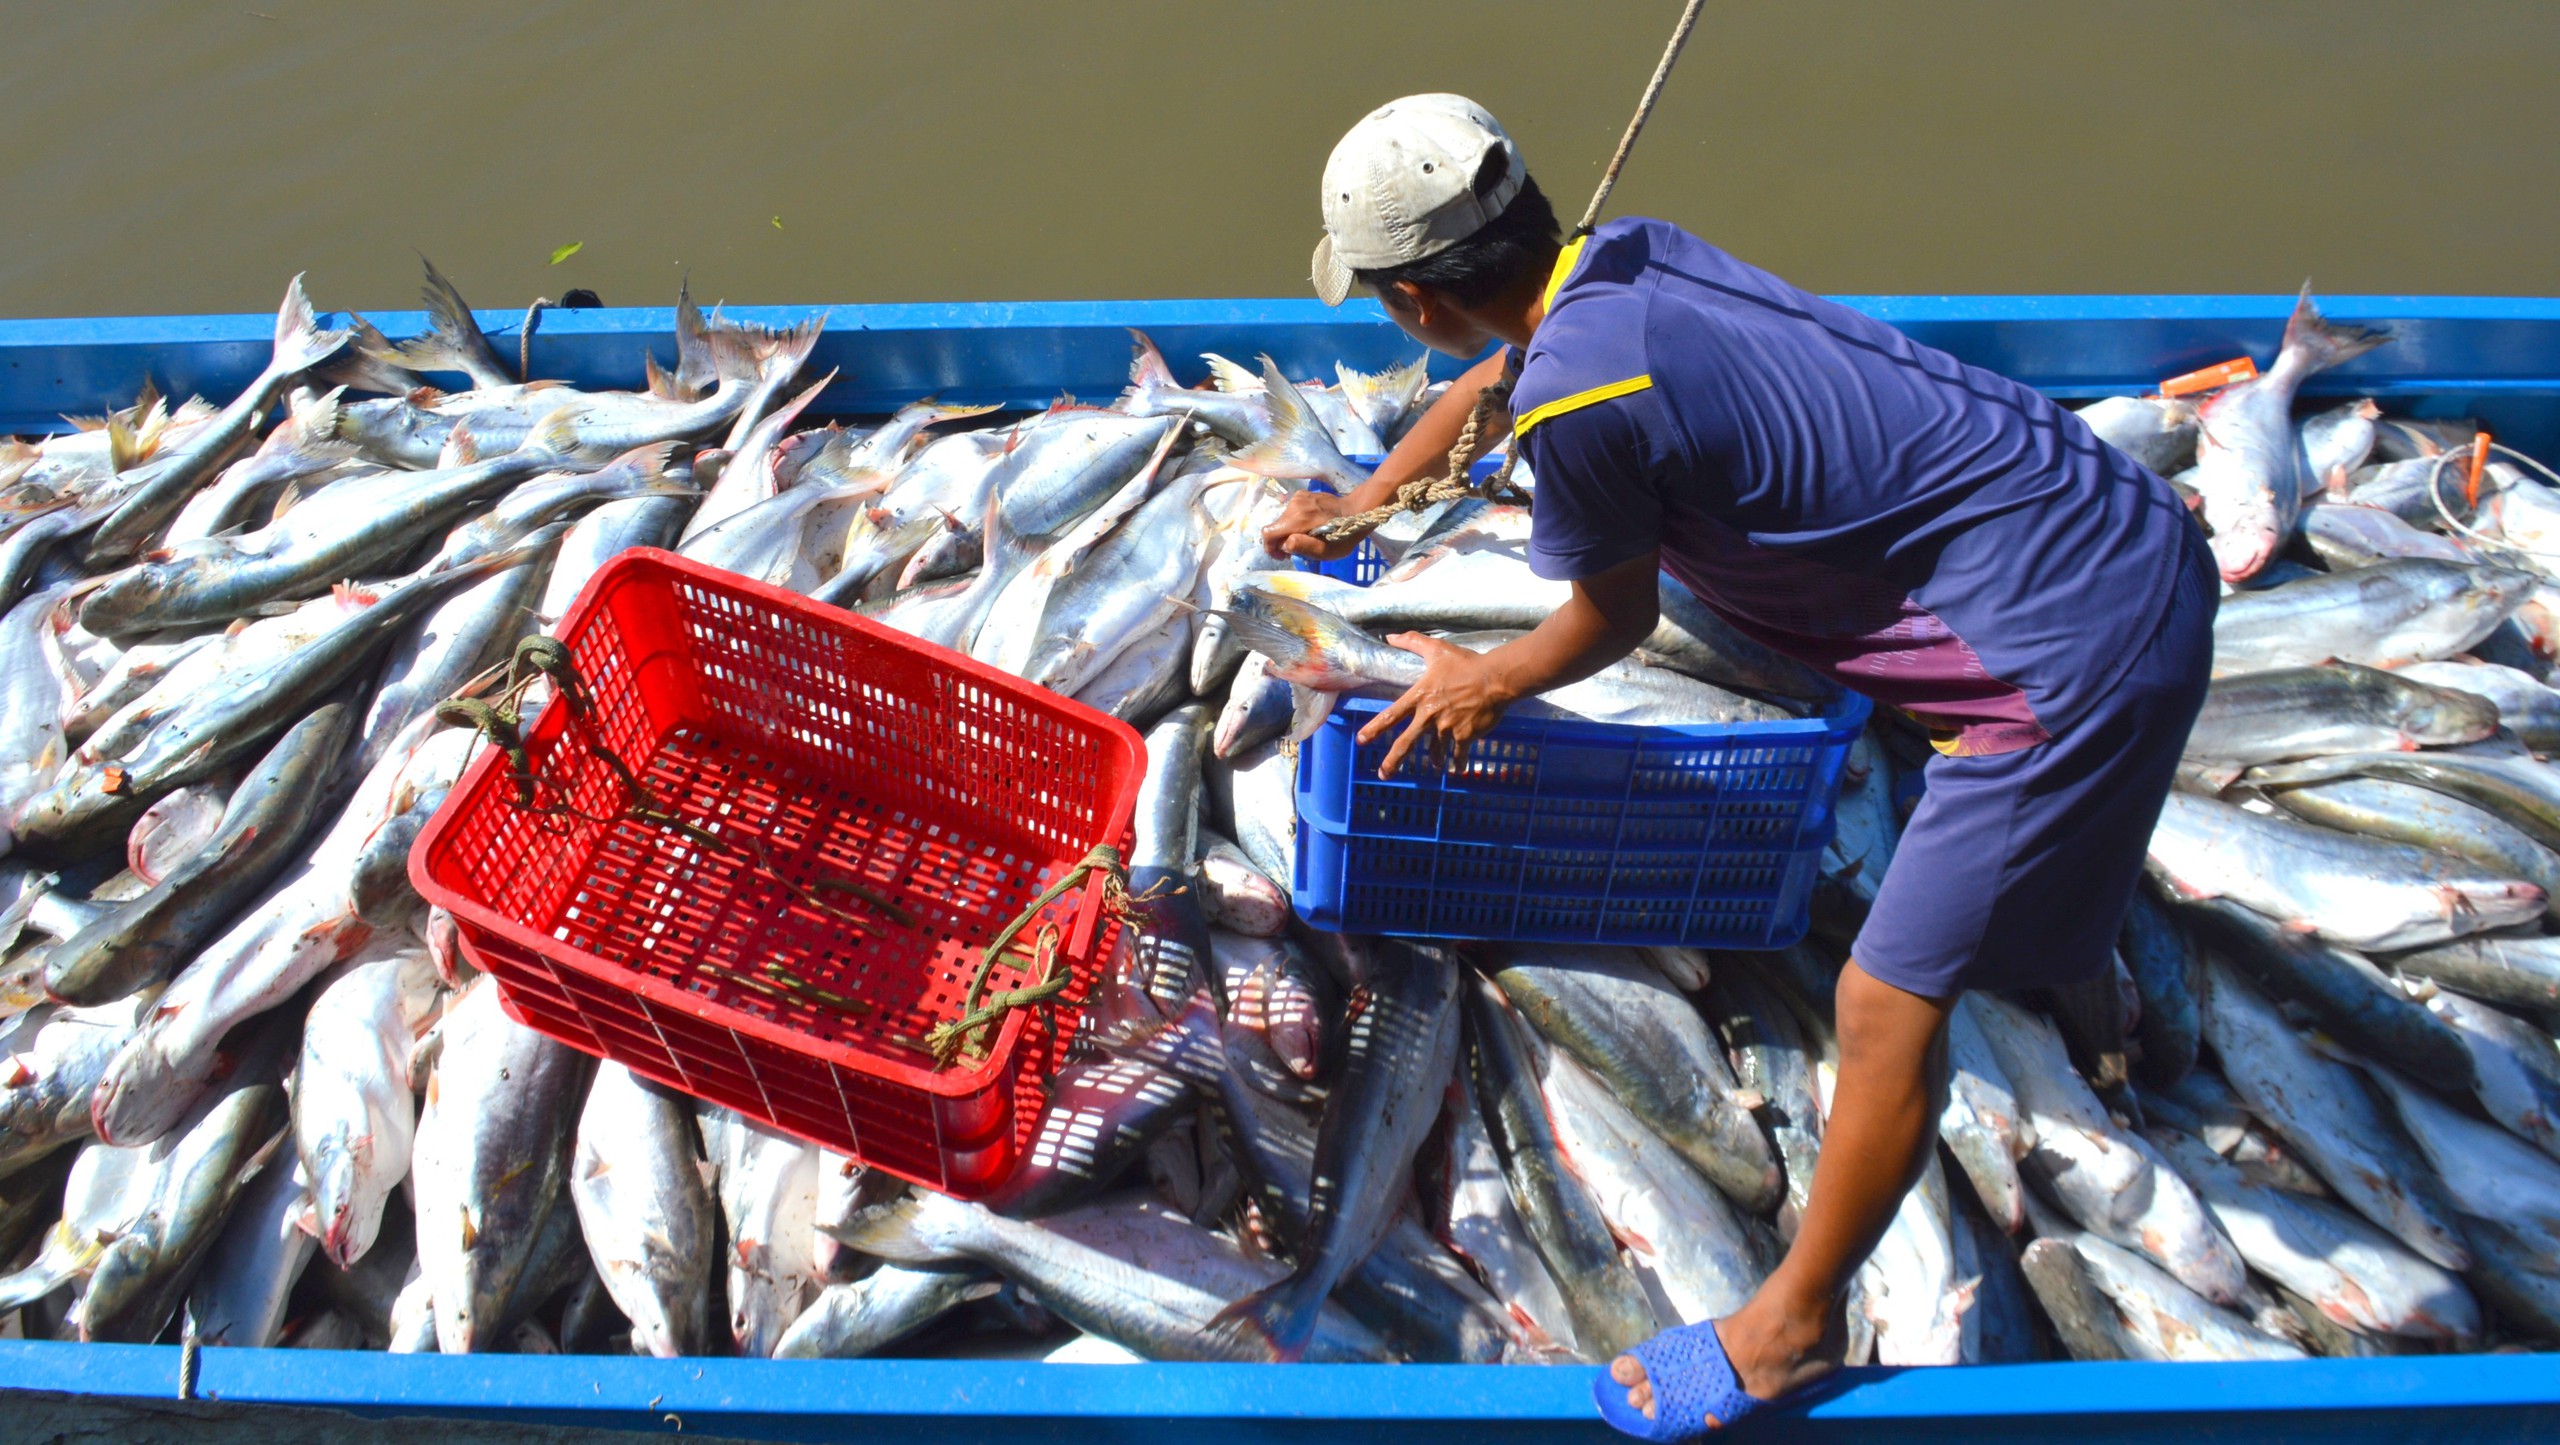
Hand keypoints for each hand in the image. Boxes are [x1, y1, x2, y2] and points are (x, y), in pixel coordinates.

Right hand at [1259, 488, 1356, 560]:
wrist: (1357, 511)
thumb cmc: (1343, 536)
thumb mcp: (1325, 550)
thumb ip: (1302, 547)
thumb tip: (1284, 544)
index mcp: (1298, 520)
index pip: (1268, 533)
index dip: (1270, 548)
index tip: (1283, 555)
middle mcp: (1294, 505)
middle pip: (1276, 526)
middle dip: (1282, 540)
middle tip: (1297, 549)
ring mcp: (1298, 497)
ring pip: (1283, 519)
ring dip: (1289, 531)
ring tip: (1305, 537)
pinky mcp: (1302, 494)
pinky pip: (1291, 511)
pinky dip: (1295, 521)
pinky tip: (1309, 525)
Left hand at [1357, 634, 1517, 778]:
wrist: (1494, 679)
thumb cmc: (1465, 663)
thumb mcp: (1436, 650)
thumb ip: (1412, 642)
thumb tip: (1391, 635)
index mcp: (1419, 697)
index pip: (1390, 715)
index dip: (1374, 729)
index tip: (1362, 741)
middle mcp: (1429, 716)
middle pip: (1406, 743)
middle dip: (1393, 761)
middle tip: (1384, 773)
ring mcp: (1447, 729)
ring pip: (1435, 751)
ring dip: (1434, 758)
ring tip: (1434, 764)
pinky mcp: (1465, 736)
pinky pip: (1459, 753)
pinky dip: (1458, 761)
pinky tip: (1458, 767)